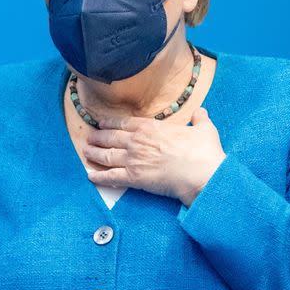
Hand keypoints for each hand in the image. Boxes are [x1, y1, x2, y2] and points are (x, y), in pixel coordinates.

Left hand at [82, 107, 225, 206]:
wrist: (201, 172)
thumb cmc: (204, 151)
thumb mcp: (204, 130)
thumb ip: (199, 120)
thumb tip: (201, 112)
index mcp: (150, 127)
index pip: (123, 123)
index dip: (110, 123)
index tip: (101, 123)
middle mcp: (137, 141)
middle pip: (110, 138)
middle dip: (97, 137)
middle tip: (89, 137)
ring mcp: (133, 159)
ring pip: (106, 155)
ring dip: (93, 153)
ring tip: (85, 151)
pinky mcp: (133, 177)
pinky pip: (110, 176)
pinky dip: (98, 176)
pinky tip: (90, 176)